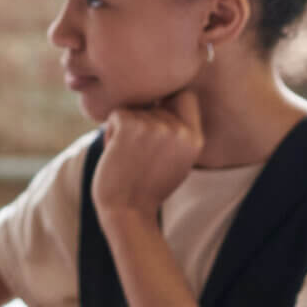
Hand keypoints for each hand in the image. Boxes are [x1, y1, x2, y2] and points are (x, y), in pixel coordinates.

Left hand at [92, 89, 203, 220]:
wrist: (129, 211)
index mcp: (195, 138)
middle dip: (143, 120)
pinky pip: (116, 115)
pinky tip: (118, 155)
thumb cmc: (148, 187)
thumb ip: (178, 131)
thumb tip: (167, 95)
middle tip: (140, 152)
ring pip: (134, 108)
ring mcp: (156, 126)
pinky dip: (111, 133)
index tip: (157, 117)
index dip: (168, 100)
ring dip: (126, 130)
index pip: (184, 95)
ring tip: (130, 157)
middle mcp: (180, 129)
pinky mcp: (131, 124)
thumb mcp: (176, 159)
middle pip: (155, 101)